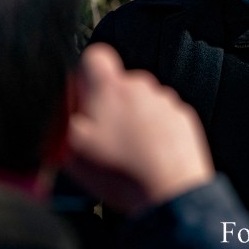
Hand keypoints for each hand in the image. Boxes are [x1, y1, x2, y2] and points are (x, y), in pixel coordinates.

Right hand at [63, 43, 214, 214]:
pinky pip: (162, 118)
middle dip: (108, 106)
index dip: (85, 76)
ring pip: (140, 103)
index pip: (94, 57)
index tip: (83, 99)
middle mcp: (140, 86)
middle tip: (102, 139)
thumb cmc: (122, 172)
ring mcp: (165, 101)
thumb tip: (67, 109)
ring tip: (128, 155)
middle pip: (118, 85)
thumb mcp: (71, 149)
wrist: (170, 191)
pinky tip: (148, 157)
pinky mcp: (183, 118)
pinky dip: (154, 133)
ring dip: (132, 121)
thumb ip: (65, 119)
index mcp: (110, 88)